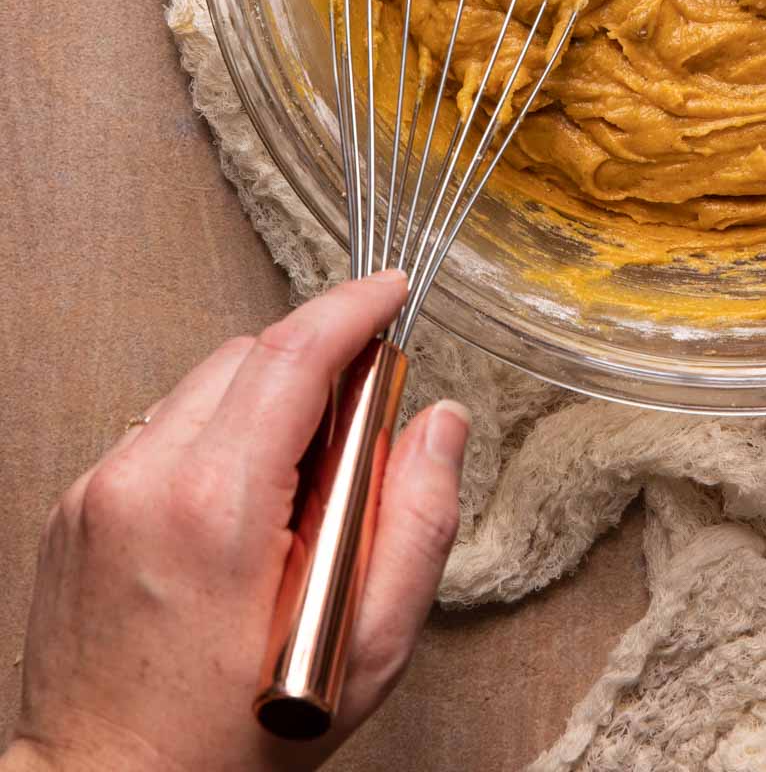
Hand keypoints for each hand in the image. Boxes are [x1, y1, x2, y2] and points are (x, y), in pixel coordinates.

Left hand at [3, 272, 469, 771]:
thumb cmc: (232, 743)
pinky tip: (238, 515)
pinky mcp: (75, 506)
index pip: (293, 353)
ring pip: (203, 386)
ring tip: (296, 495)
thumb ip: (418, 521)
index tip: (391, 291)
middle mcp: (144, 480)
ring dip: (263, 405)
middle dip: (316, 367)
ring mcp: (99, 490)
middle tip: (359, 439)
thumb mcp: (367, 649)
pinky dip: (212, 441)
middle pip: (249, 356)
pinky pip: (161, 430)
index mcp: (218, 507)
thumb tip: (439, 424)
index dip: (353, 308)